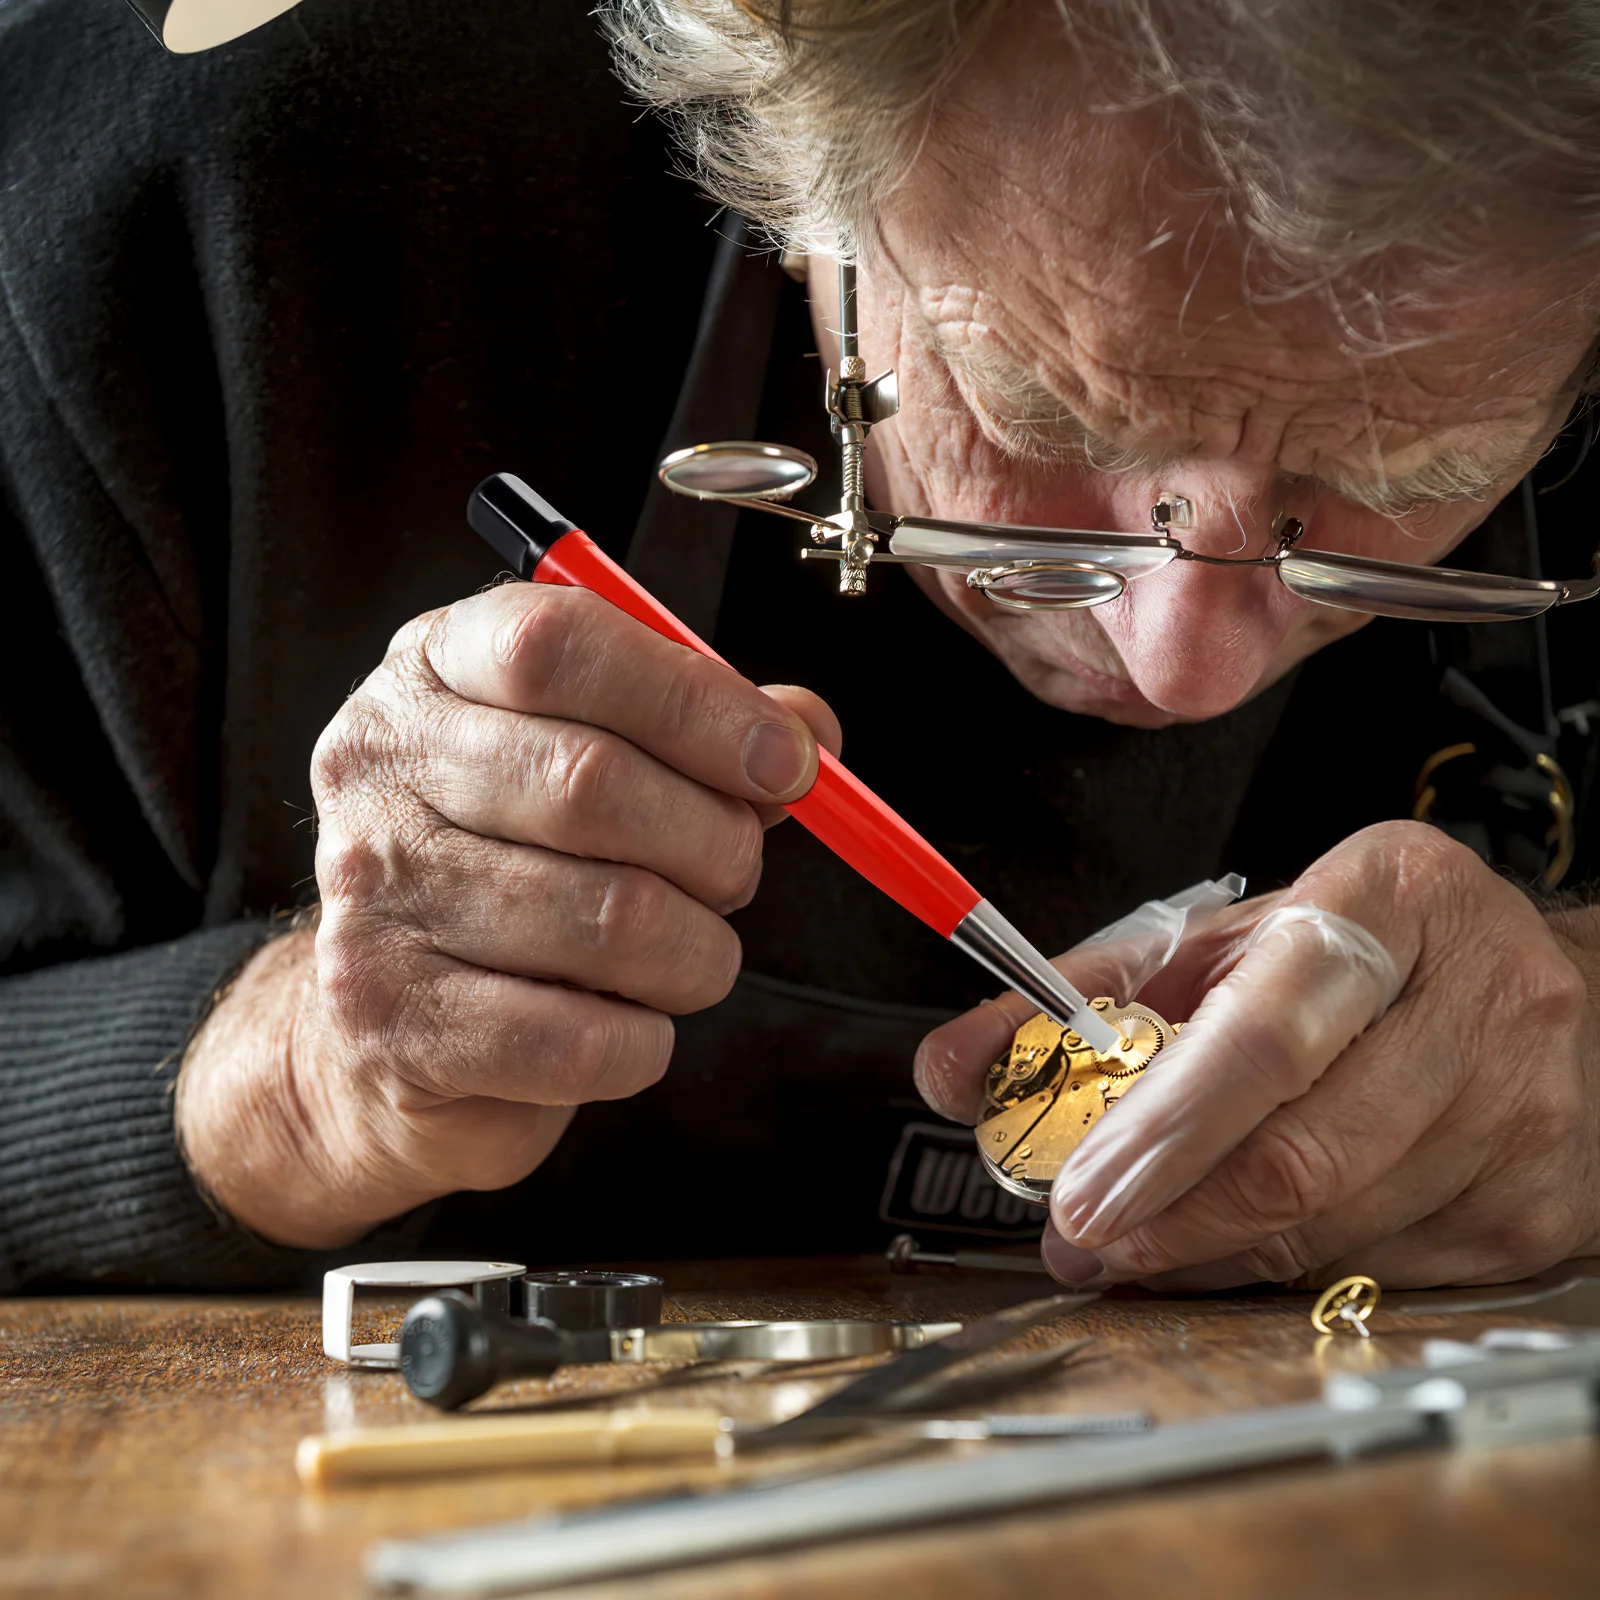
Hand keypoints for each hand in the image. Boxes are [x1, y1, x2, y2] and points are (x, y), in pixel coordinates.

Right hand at [178, 581, 838, 1247]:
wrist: (392, 1030)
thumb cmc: (520, 867)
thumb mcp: (601, 758)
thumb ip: (704, 733)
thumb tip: (808, 734)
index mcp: (434, 670)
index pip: (561, 647)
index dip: (696, 703)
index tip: (785, 763)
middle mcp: (381, 770)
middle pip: (593, 784)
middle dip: (716, 843)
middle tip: (737, 874)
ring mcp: (373, 896)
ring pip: (612, 918)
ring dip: (696, 952)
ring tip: (685, 954)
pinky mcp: (392, 1019)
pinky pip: (581, 1039)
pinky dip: (644, 1041)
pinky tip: (628, 1022)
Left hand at [916, 822, 1599, 1289]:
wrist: (1538, 989)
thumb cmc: (1358, 951)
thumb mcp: (1222, 939)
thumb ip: (1079, 996)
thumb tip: (952, 1069)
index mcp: (1387, 900)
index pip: (1266, 1032)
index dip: (1164, 1128)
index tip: (1080, 1189)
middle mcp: (1475, 1000)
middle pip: (1302, 1152)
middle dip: (1171, 1215)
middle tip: (1085, 1236)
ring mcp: (1520, 1112)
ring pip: (1335, 1227)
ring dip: (1213, 1253)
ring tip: (1141, 1240)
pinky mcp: (1536, 1206)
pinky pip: (1380, 1269)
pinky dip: (1286, 1270)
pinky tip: (1238, 1245)